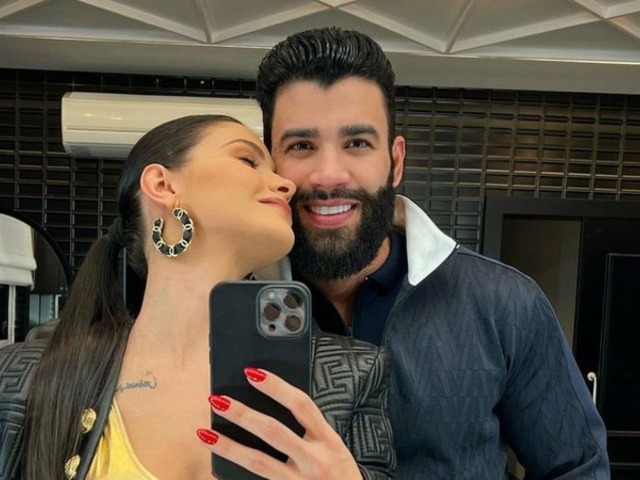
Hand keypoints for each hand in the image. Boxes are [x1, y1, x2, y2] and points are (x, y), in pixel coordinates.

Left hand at [197, 367, 362, 479]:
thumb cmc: (341, 478)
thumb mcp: (336, 450)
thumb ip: (311, 432)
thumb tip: (274, 407)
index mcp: (329, 441)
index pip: (301, 405)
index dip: (276, 387)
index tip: (252, 373)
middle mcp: (316, 460)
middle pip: (274, 431)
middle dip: (243, 414)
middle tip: (218, 399)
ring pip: (259, 461)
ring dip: (230, 446)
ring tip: (205, 433)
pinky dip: (234, 472)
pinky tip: (214, 466)